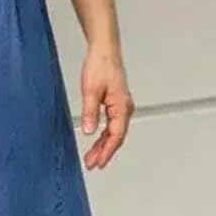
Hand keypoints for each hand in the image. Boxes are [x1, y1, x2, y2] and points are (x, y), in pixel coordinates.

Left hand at [80, 46, 134, 170]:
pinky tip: (97, 143)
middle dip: (104, 153)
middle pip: (116, 137)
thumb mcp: (90, 91)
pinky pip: (112, 126)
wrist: (104, 50)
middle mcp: (125, 108)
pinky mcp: (116, 104)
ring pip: (114, 133)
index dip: (106, 152)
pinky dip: (104, 136)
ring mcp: (121, 107)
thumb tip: (89, 131)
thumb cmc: (100, 65)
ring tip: (91, 158)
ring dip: (103, 146)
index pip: (115, 136)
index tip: (98, 163)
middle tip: (92, 165)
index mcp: (122, 106)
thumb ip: (90, 112)